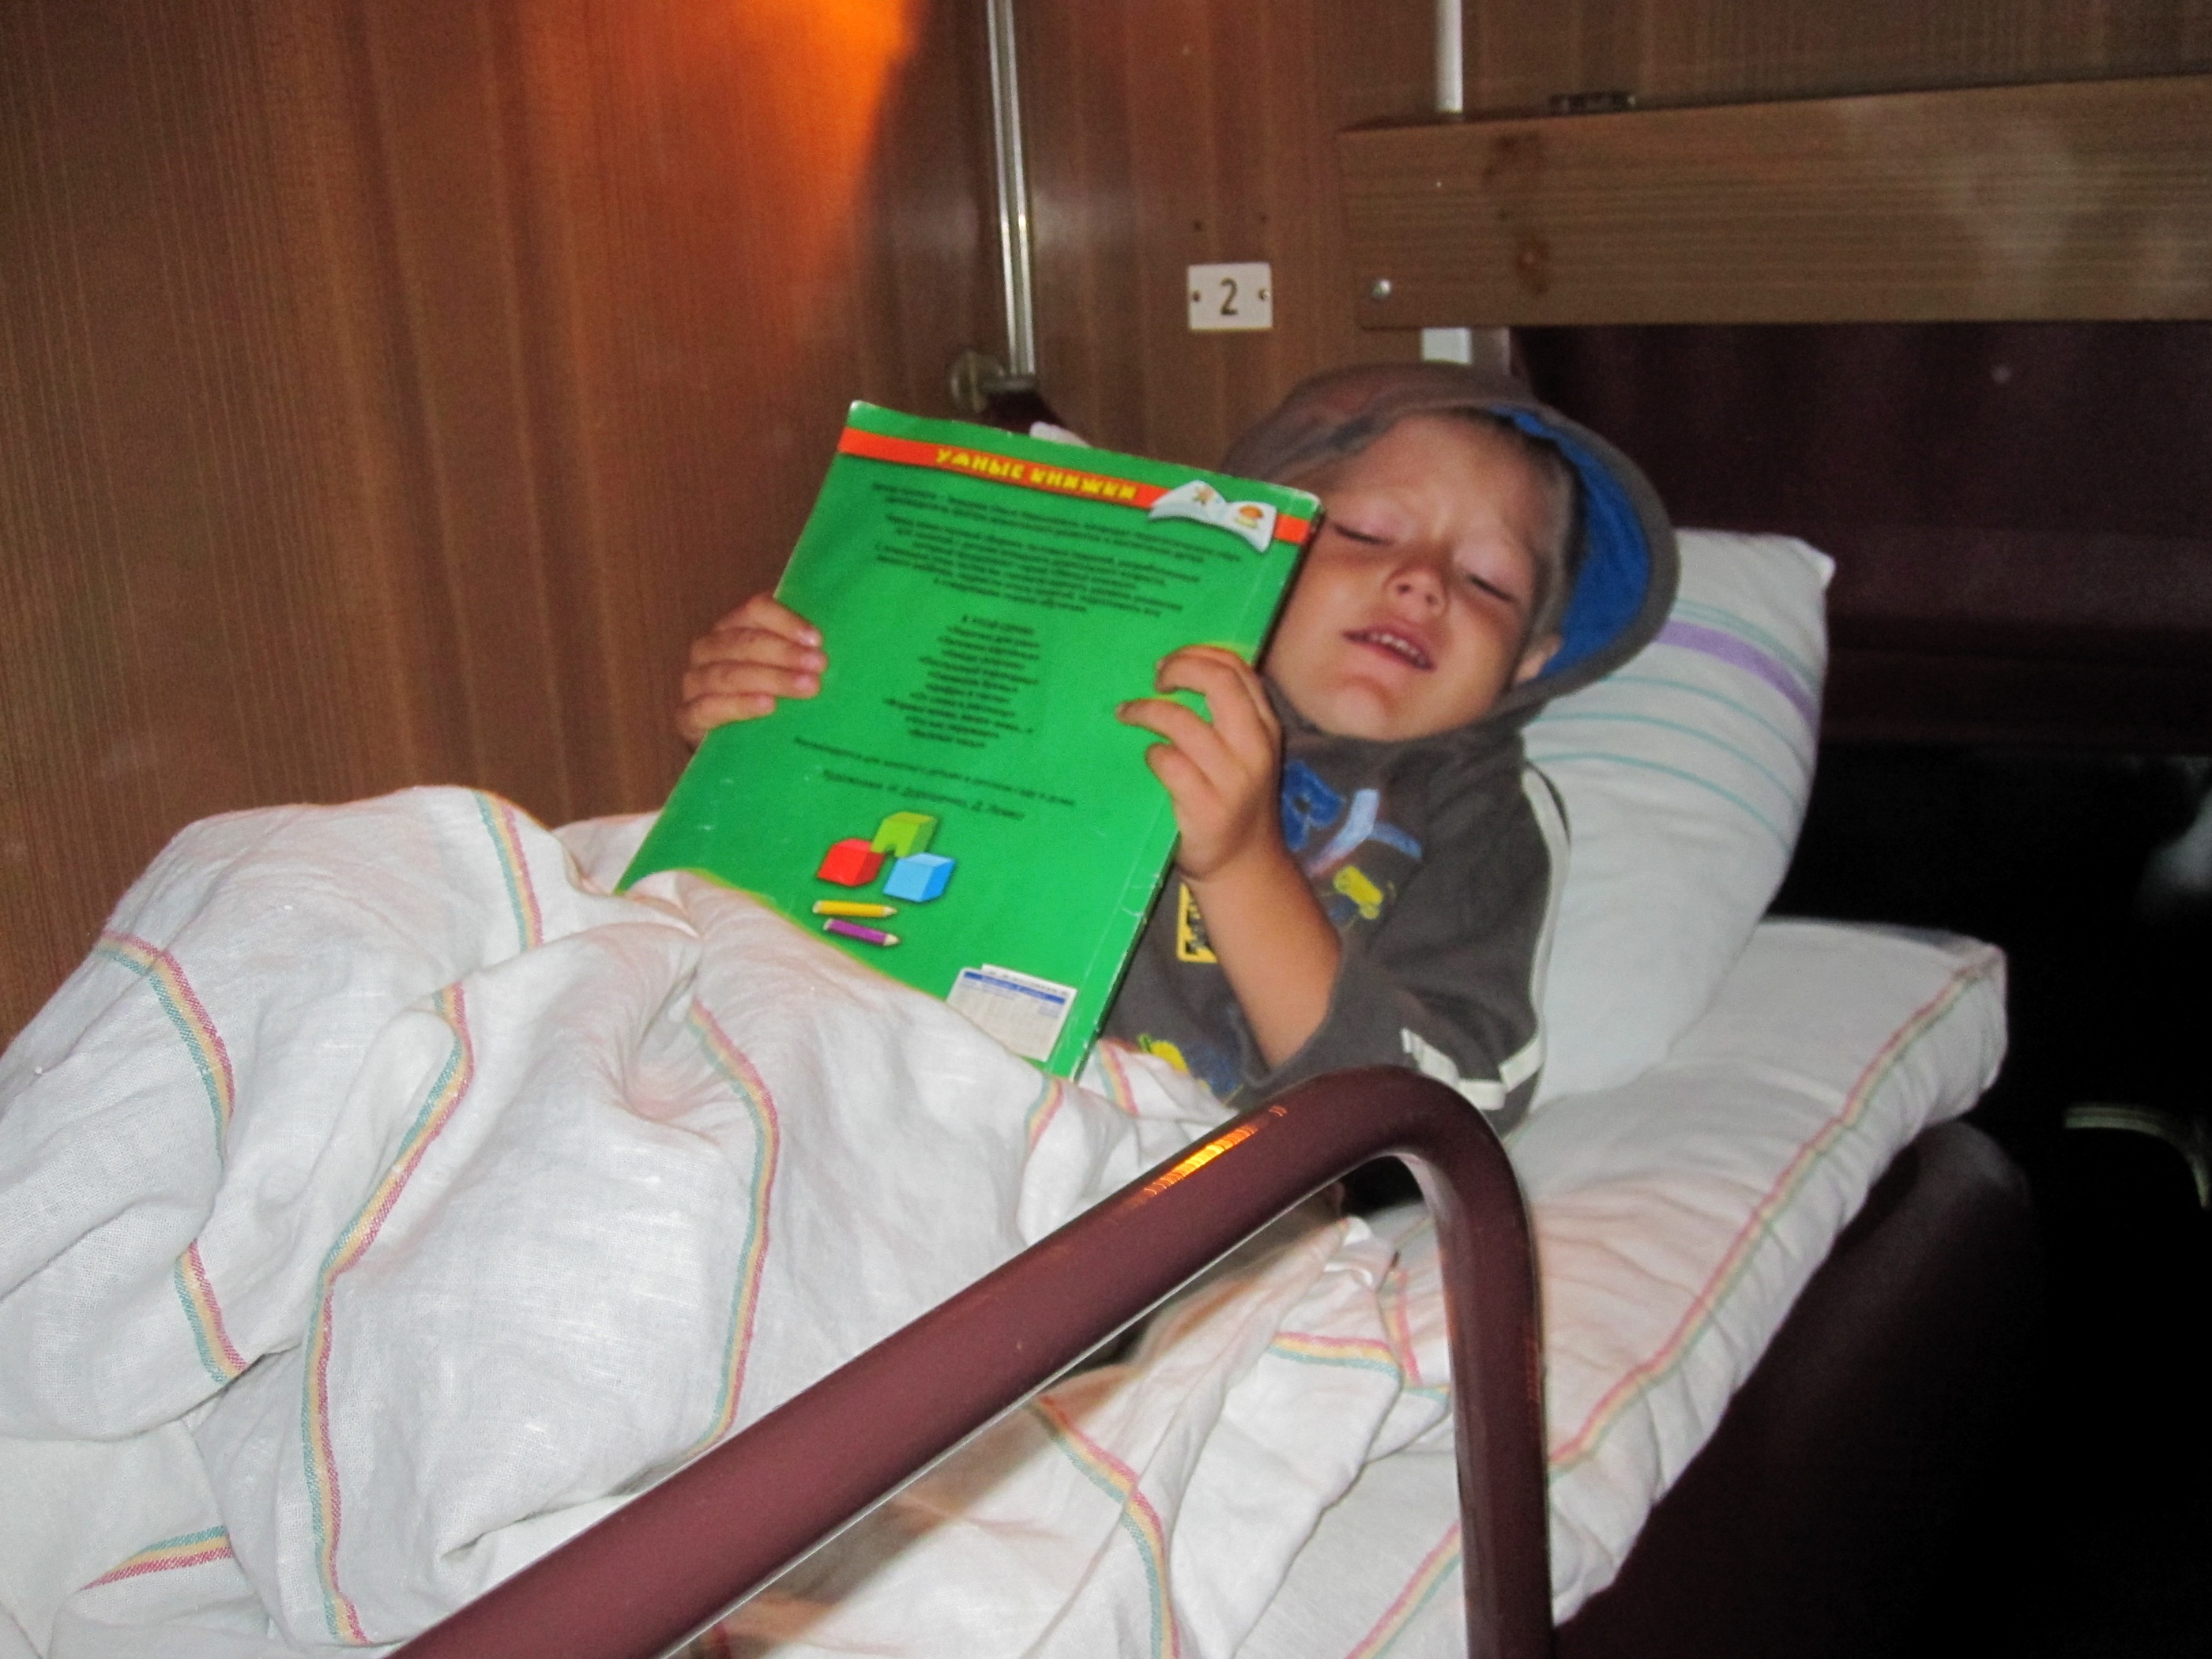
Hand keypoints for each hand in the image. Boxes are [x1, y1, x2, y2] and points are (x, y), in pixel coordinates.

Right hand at [676, 595, 825, 745]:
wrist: (734, 746)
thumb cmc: (772, 700)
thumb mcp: (791, 670)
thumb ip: (807, 651)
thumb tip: (852, 637)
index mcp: (734, 626)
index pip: (755, 609)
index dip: (786, 621)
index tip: (818, 639)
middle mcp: (710, 649)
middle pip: (742, 641)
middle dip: (784, 652)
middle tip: (819, 666)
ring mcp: (695, 682)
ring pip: (727, 673)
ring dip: (770, 678)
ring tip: (806, 688)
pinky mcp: (688, 716)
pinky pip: (708, 707)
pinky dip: (739, 705)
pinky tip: (768, 706)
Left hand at [1119, 648, 1340, 1066]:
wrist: (1244, 866)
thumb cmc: (1233, 802)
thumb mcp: (1243, 754)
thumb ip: (1224, 718)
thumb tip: (1172, 671)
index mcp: (1266, 727)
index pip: (1238, 669)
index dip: (1200, 654)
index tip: (1171, 661)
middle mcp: (1254, 748)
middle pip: (1218, 682)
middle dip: (1179, 669)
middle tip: (1154, 679)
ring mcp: (1232, 779)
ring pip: (1183, 722)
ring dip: (1147, 711)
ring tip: (1127, 713)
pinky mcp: (1206, 807)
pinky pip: (1168, 763)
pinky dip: (1151, 754)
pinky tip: (1146, 758)